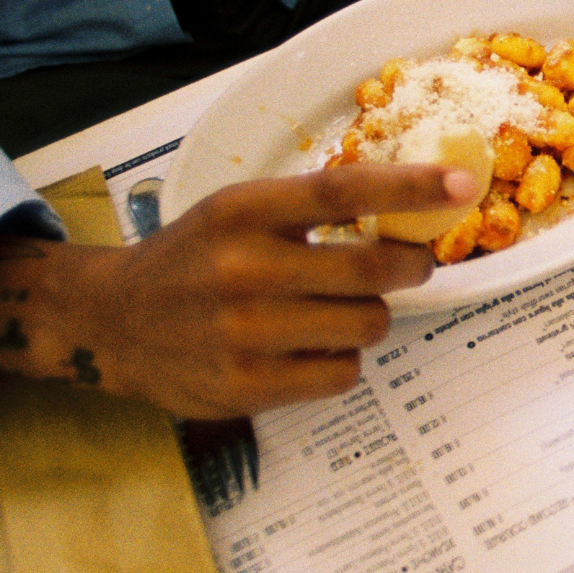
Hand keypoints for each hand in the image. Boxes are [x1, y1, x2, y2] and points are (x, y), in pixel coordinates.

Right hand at [0, 165, 480, 417]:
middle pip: (372, 269)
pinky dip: (339, 359)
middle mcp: (244, 268)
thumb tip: (404, 213)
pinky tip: (305, 347)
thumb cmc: (190, 258)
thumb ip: (305, 210)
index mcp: (243, 210)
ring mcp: (246, 333)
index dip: (409, 188)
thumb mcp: (234, 211)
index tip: (460, 185)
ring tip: (333, 309)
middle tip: (415, 264)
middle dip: (412, 266)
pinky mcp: (248, 387)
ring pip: (366, 325)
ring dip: (368, 316)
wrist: (113, 322)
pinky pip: (341, 374)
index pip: (342, 190)